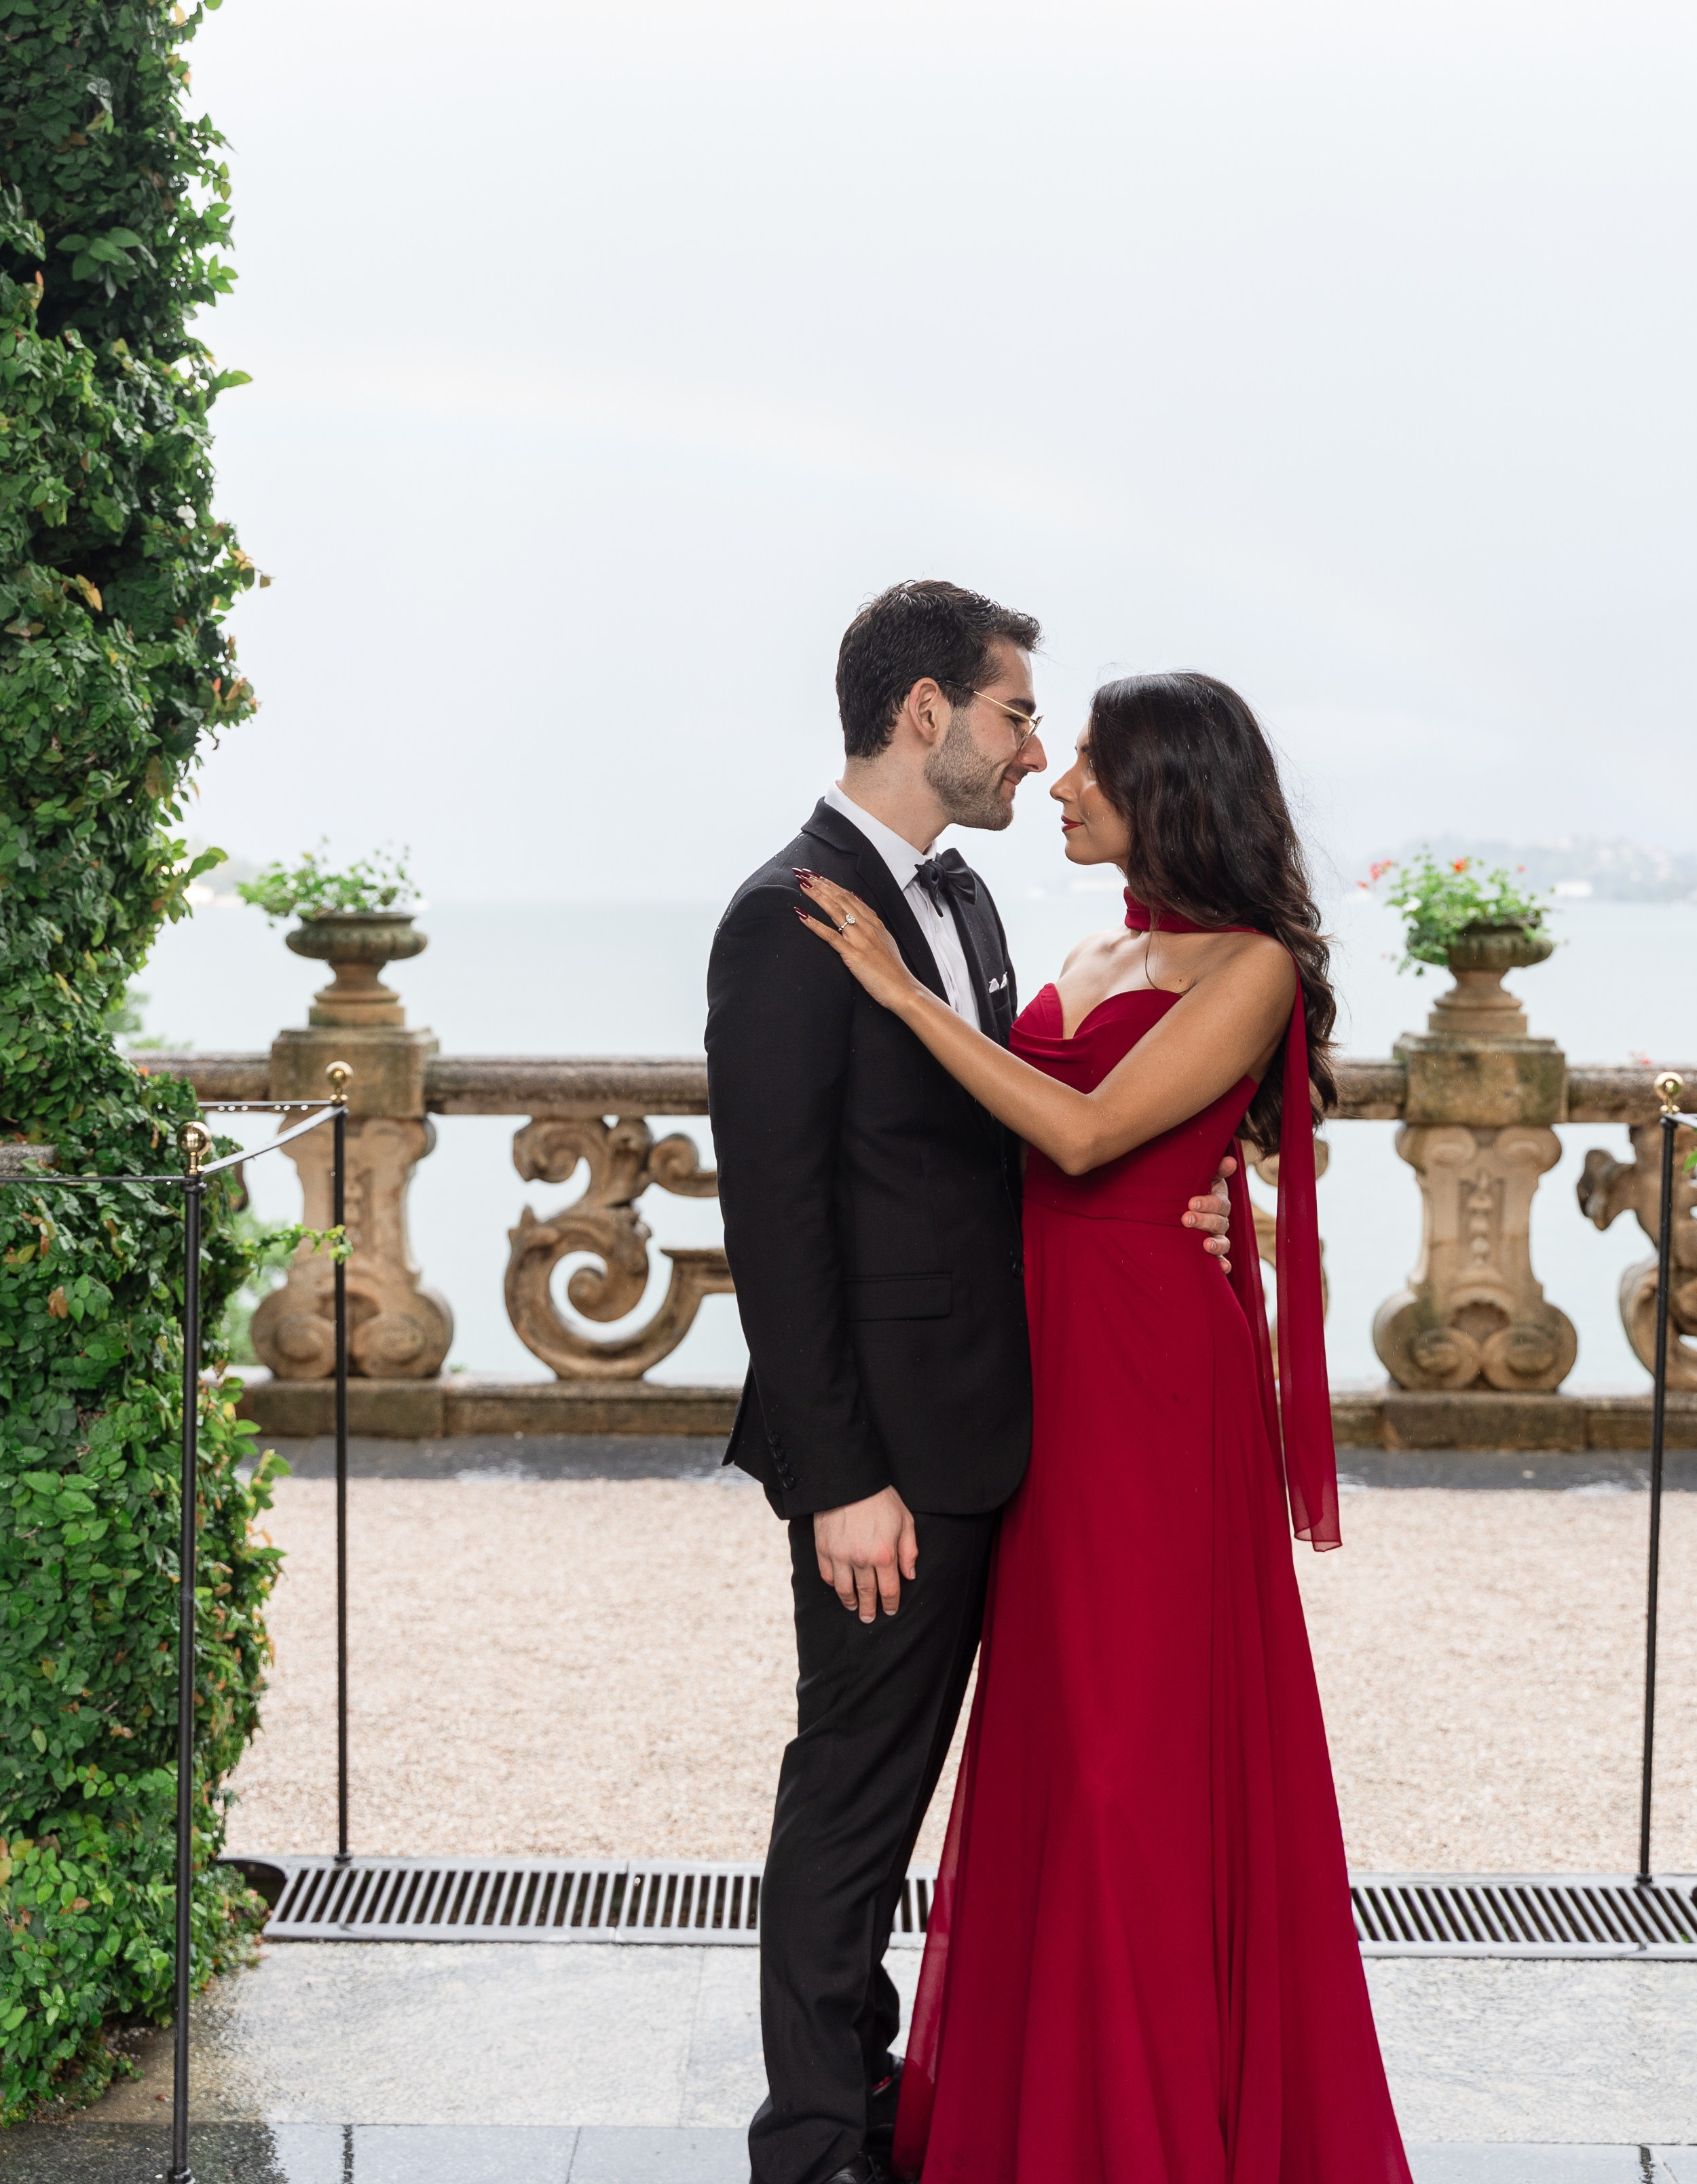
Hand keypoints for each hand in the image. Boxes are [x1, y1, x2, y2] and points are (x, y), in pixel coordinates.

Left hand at [794, 872, 921, 1014]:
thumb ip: (872, 927)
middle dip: (822, 884)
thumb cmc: (893, 970)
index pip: (851, 897)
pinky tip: (802, 915)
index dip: (833, 885)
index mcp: (874, 923)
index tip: (819, 876)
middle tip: (805, 873)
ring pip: (836, 911)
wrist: (903, 988)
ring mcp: (860, 939)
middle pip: (841, 899)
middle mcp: (867, 927)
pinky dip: (815, 924)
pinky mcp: (853, 954)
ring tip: (803, 885)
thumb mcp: (885, 942)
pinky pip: (831, 936)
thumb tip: (861, 912)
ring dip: (817, 896)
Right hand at [814, 1485, 919, 1621]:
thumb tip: (909, 1575)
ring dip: (850, 1602)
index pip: (889, 1590)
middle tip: (869, 1618)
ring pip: (844, 1589)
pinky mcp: (823, 1549)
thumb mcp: (905, 1520)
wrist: (849, 1481)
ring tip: (853, 1608)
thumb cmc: (880, 1499)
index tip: (890, 1610)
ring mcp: (839, 1556)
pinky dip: (833, 1584)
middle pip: (866, 1594)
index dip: (890, 1604)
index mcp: (884, 1555)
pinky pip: (827, 1575)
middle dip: (869, 1609)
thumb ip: (908, 1550)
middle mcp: (861, 1560)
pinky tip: (838, 1587)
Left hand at [1184, 1156, 1235, 1272]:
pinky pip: (1222, 1260)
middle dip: (1204, 1221)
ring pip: (1223, 1242)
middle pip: (1219, 1222)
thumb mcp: (1202, 1177)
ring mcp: (1218, 1237)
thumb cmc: (1191, 1189)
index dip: (1207, 1203)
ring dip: (1216, 1244)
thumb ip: (1216, 1169)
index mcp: (1218, 1201)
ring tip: (1206, 1245)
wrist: (1181, 1206)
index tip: (1191, 1203)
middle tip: (1186, 1219)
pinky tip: (1222, 1269)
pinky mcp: (1213, 1253)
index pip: (1219, 1203)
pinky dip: (1223, 1265)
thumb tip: (1230, 1160)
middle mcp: (1221, 1221)